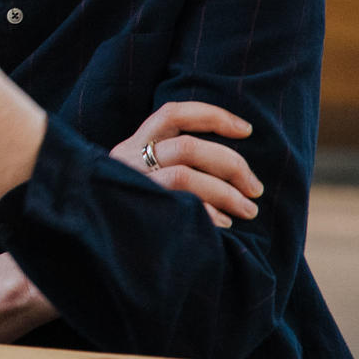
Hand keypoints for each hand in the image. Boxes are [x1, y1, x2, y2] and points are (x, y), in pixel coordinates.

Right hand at [111, 101, 262, 227]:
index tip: (247, 130)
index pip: (172, 115)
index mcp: (132, 146)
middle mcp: (127, 160)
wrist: (102, 244)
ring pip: (184, 176)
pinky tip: (225, 224)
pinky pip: (179, 206)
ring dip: (226, 193)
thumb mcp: (145, 175)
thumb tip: (233, 159)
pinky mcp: (137, 212)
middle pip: (187, 147)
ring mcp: (130, 186)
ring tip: (248, 210)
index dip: (212, 116)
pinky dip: (208, 213)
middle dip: (231, 165)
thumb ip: (173, 162)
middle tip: (255, 188)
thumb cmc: (136, 207)